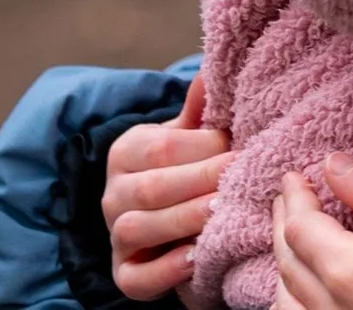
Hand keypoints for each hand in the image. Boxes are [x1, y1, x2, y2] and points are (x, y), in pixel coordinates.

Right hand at [102, 77, 231, 301]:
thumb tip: (210, 74)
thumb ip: (199, 113)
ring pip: (139, 229)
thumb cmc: (186, 167)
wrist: (170, 221)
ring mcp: (115, 237)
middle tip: (240, 176)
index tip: (238, 147)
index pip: (162, 148)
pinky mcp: (125, 275)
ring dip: (183, 220)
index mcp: (126, 152)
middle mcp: (112, 195)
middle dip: (200, 181)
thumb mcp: (189, 137)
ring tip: (222, 210)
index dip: (203, 148)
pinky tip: (197, 257)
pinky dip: (165, 270)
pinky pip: (137, 278)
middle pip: (152, 188)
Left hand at [270, 155, 352, 309]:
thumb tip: (333, 164)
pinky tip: (297, 291)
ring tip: (289, 238)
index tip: (294, 176)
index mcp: (346, 269)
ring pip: (288, 296)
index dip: (295, 198)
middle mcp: (330, 305)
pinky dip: (290, 299)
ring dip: (285, 262)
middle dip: (285, 224)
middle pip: (289, 260)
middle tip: (287, 198)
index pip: (302, 227)